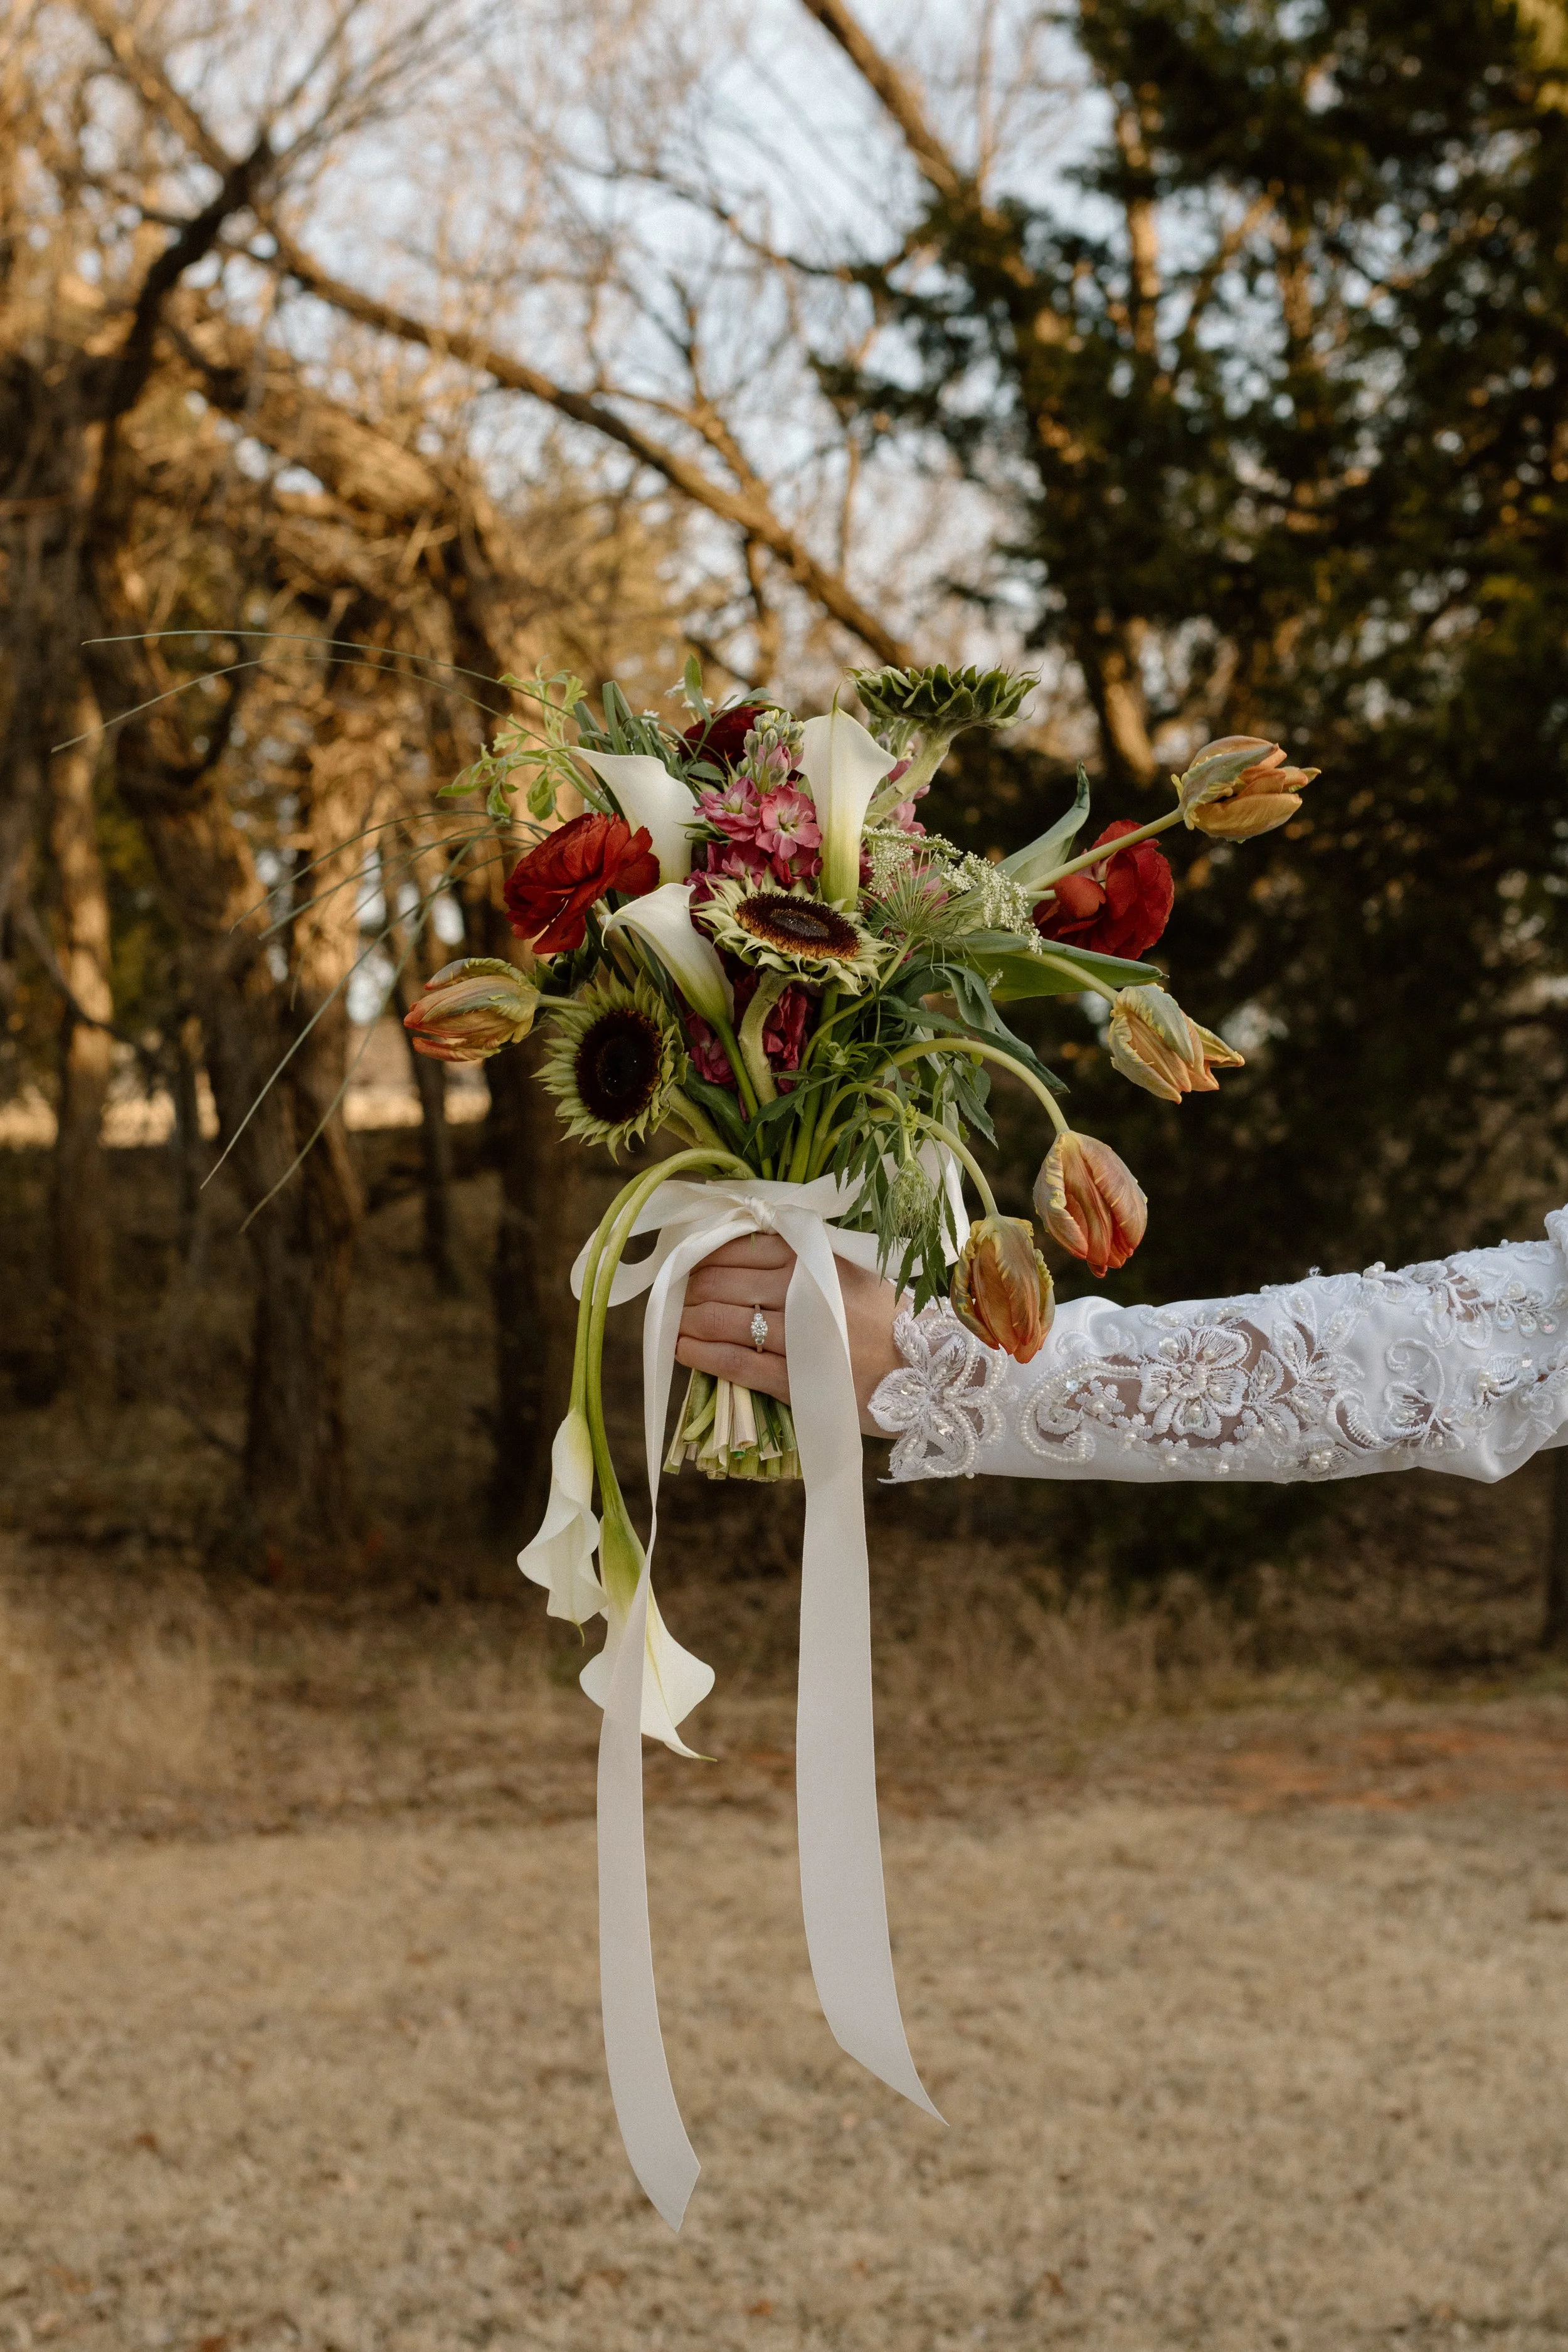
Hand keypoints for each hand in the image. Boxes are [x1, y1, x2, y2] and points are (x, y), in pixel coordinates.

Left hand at [674, 1233, 903, 1435]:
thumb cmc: (888, 1321)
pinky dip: (706, 1355)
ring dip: (691, 1320)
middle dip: (692, 1288)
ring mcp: (803, 1337)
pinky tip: (684, 1350)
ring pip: (727, 1320)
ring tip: (675, 1322)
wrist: (934, 1374)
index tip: (688, 1260)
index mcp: (820, 1258)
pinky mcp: (800, 1380)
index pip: (746, 1246)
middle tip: (675, 1294)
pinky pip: (740, 1364)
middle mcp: (808, 1291)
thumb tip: (743, 1247)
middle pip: (728, 1282)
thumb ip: (806, 1258)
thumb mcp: (853, 1272)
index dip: (708, 1254)